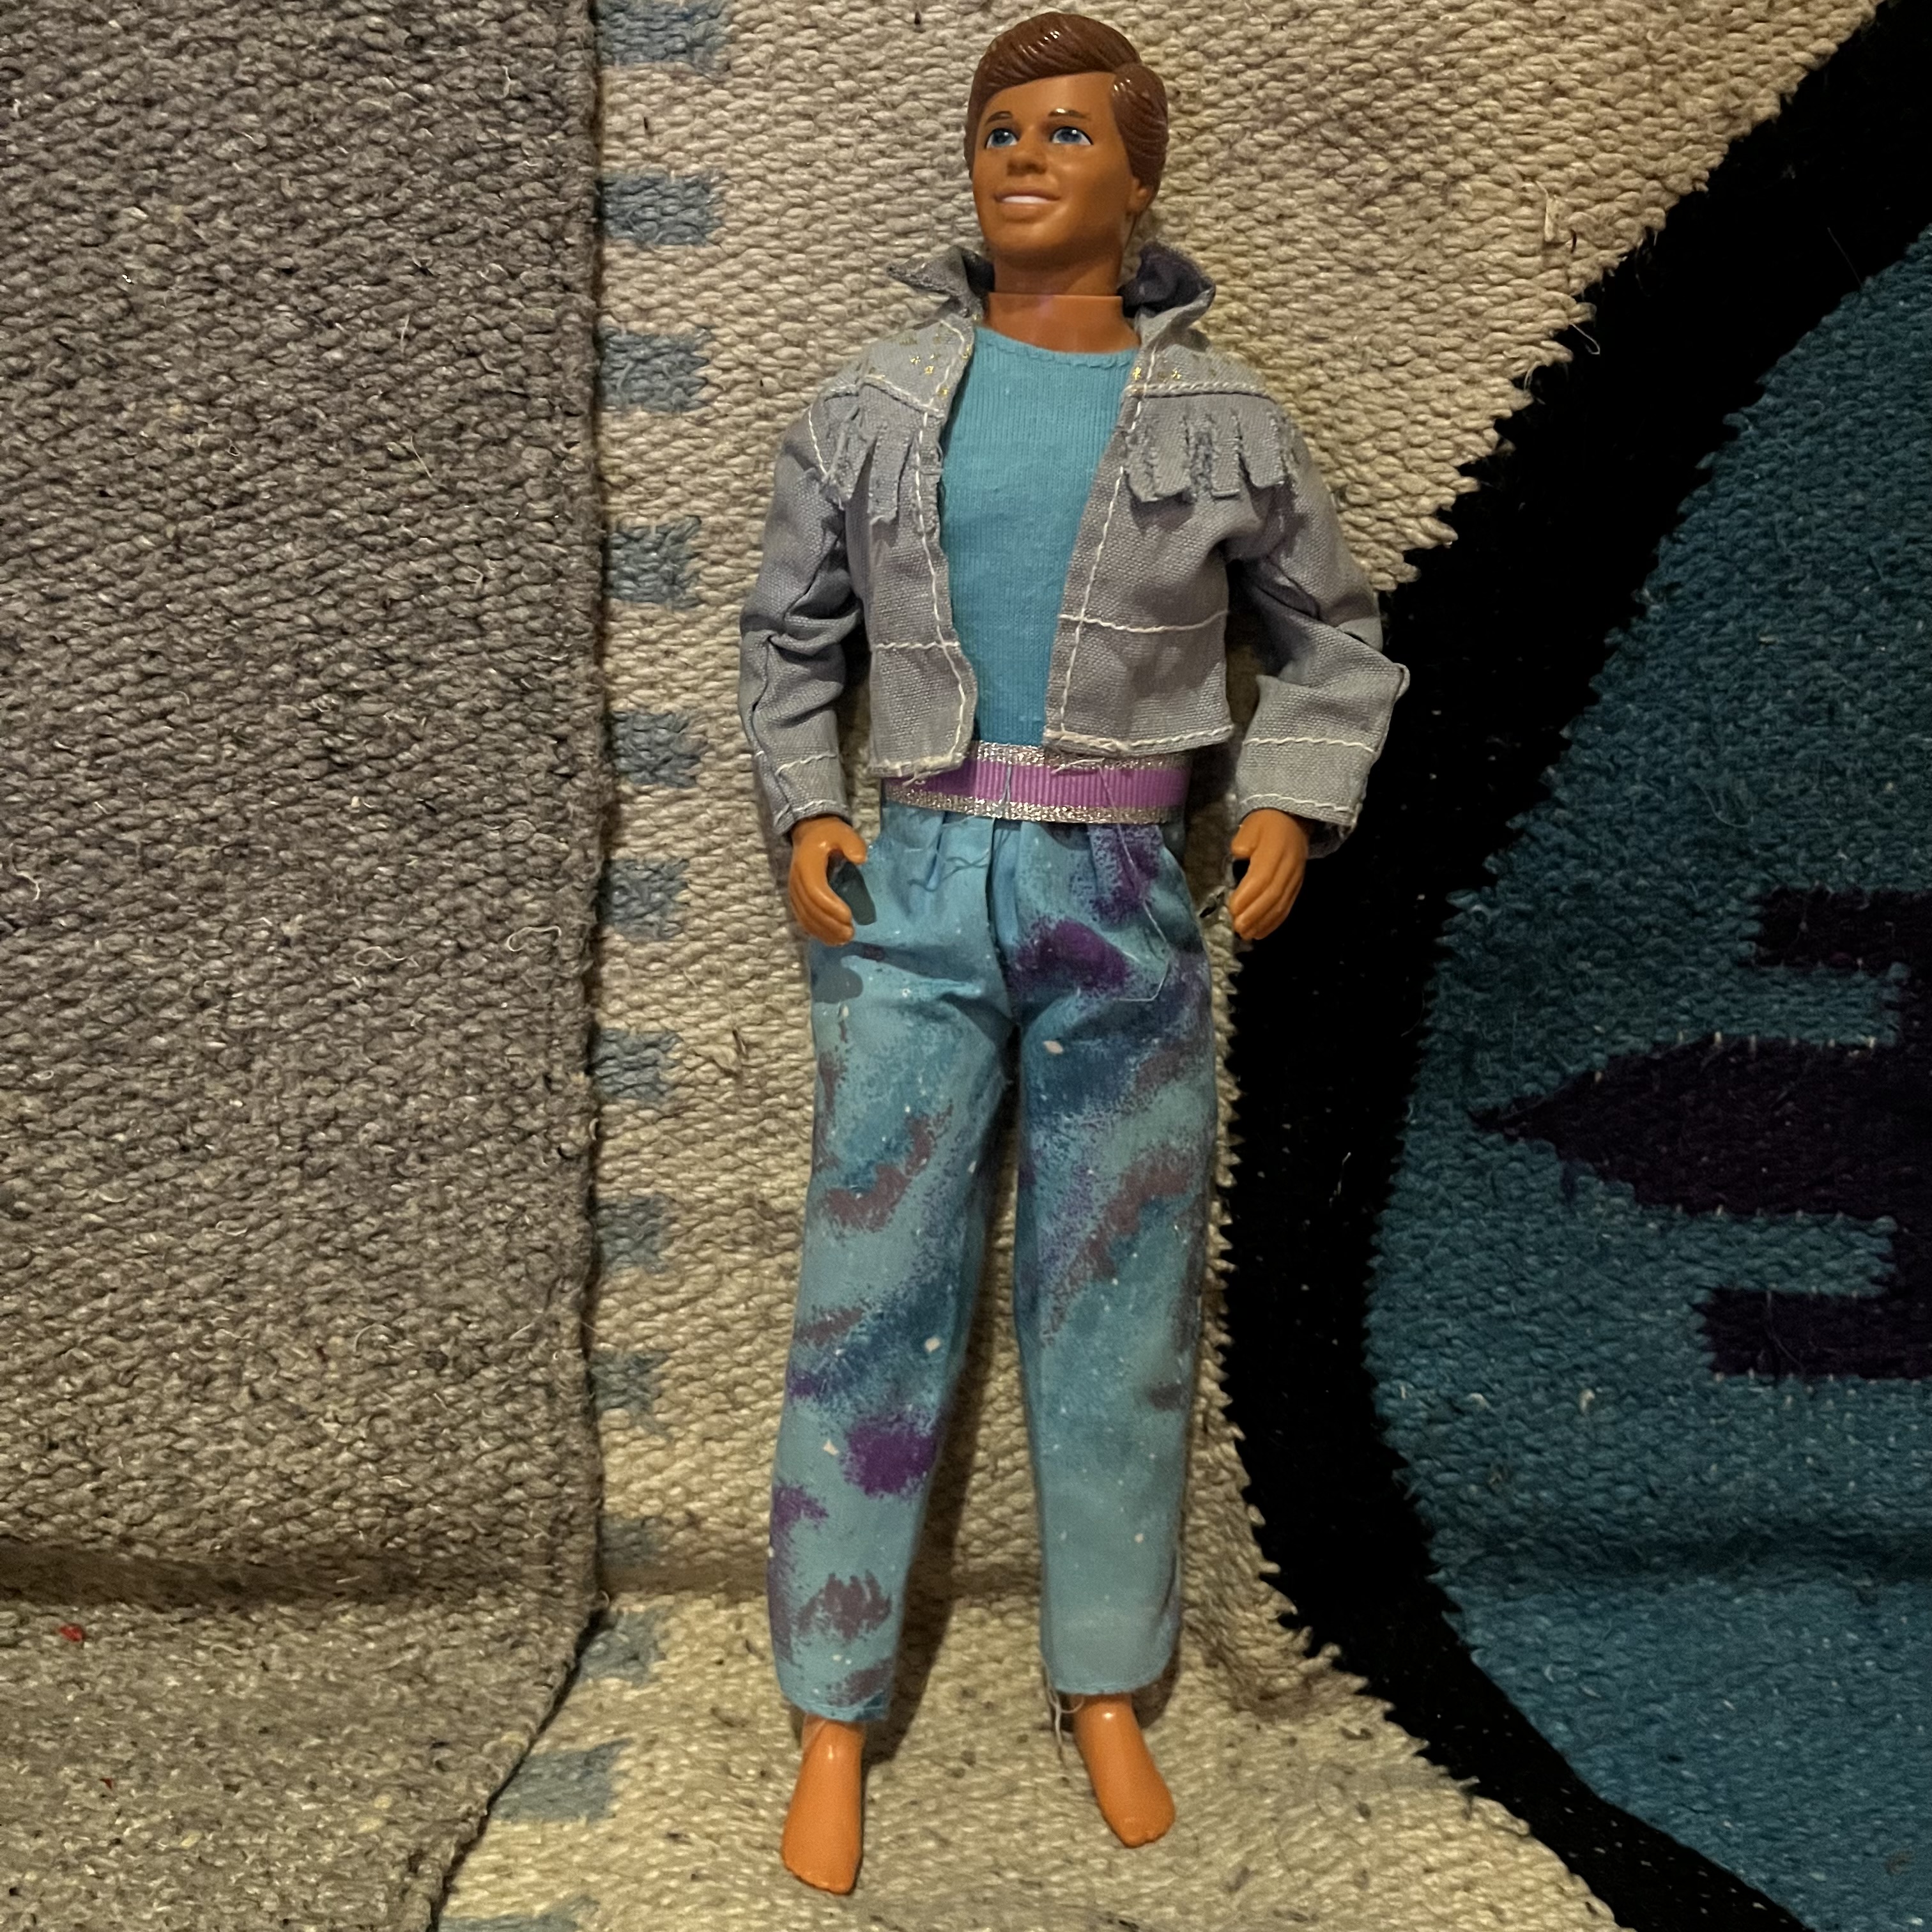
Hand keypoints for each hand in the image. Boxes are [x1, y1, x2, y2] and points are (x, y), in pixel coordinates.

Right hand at [788, 815, 868, 943]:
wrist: (809, 834)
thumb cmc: (829, 835)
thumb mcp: (843, 833)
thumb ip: (852, 843)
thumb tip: (861, 859)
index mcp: (807, 865)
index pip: (816, 891)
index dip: (831, 907)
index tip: (849, 916)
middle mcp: (796, 881)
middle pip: (810, 909)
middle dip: (830, 924)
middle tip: (850, 933)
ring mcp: (794, 892)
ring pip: (805, 918)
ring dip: (824, 931)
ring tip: (844, 939)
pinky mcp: (796, 899)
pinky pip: (803, 919)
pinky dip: (816, 931)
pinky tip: (832, 939)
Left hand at [1227, 809, 1309, 941]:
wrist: (1293, 820)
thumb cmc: (1265, 824)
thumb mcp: (1250, 826)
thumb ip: (1244, 841)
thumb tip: (1239, 854)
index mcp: (1276, 851)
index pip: (1262, 877)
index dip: (1247, 895)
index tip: (1232, 909)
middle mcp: (1289, 867)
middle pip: (1272, 895)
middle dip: (1254, 915)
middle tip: (1238, 928)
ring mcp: (1295, 878)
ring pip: (1281, 904)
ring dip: (1263, 922)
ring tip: (1247, 934)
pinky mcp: (1297, 886)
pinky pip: (1287, 907)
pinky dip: (1274, 922)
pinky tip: (1261, 932)